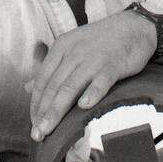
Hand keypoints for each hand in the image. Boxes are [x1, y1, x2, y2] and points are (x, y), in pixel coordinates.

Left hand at [27, 11, 155, 140]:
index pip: (43, 79)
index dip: (36, 103)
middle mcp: (74, 52)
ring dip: (57, 110)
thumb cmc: (102, 42)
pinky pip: (100, 81)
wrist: (135, 27)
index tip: (33, 122)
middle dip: (43, 112)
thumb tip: (27, 87)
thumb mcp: (72, 49)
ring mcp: (94, 58)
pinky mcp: (113, 65)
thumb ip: (51, 69)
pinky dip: (92, 93)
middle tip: (37, 134)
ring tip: (48, 129)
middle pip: (54, 86)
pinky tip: (84, 107)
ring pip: (70, 87)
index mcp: (61, 47)